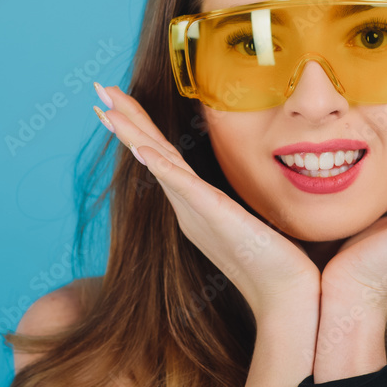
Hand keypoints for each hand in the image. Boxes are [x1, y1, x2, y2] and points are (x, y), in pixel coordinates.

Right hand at [92, 83, 320, 323]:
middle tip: (100, 89)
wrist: (286, 297)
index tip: (118, 103)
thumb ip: (241, 203)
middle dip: (125, 120)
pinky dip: (159, 166)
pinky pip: (181, 186)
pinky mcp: (214, 216)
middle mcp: (189, 207)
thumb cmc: (276, 263)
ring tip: (108, 108)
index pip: (162, 157)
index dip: (139, 128)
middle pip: (150, 152)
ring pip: (157, 163)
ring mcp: (197, 212)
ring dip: (132, 134)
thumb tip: (252, 187)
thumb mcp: (253, 222)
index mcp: (195, 205)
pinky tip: (141, 149)